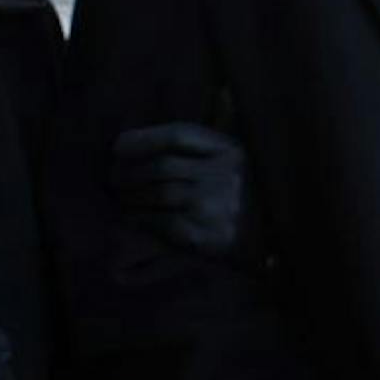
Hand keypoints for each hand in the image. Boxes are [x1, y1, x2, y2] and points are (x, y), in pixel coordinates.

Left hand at [111, 122, 245, 255]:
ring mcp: (215, 210)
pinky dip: (138, 224)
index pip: (179, 136)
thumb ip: (188, 143)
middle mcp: (224, 177)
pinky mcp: (204, 242)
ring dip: (131, 199)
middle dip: (129, 173)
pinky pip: (161, 229)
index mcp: (230, 152)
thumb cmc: (236, 196)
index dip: (143, 139)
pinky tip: (128, 223)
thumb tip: (123, 144)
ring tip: (121, 201)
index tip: (117, 146)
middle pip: (163, 167)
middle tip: (113, 180)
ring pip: (159, 196)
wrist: (265, 240)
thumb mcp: (224, 159)